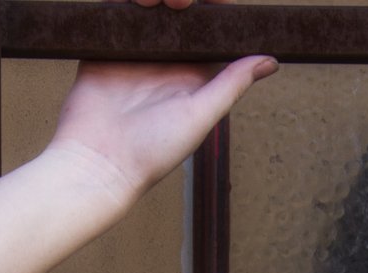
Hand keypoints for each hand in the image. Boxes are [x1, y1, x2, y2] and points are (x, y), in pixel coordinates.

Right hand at [47, 0, 275, 204]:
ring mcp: (135, 47)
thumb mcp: (199, 116)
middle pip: (181, 5)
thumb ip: (231, 84)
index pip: (211, 25)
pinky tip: (135, 0)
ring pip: (150, 1)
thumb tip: (272, 60)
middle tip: (180, 1)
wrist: (96, 162)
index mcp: (192, 71)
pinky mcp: (106, 42)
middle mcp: (165, 56)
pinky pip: (117, 7)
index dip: (216, 4)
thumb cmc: (151, 152)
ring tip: (155, 1)